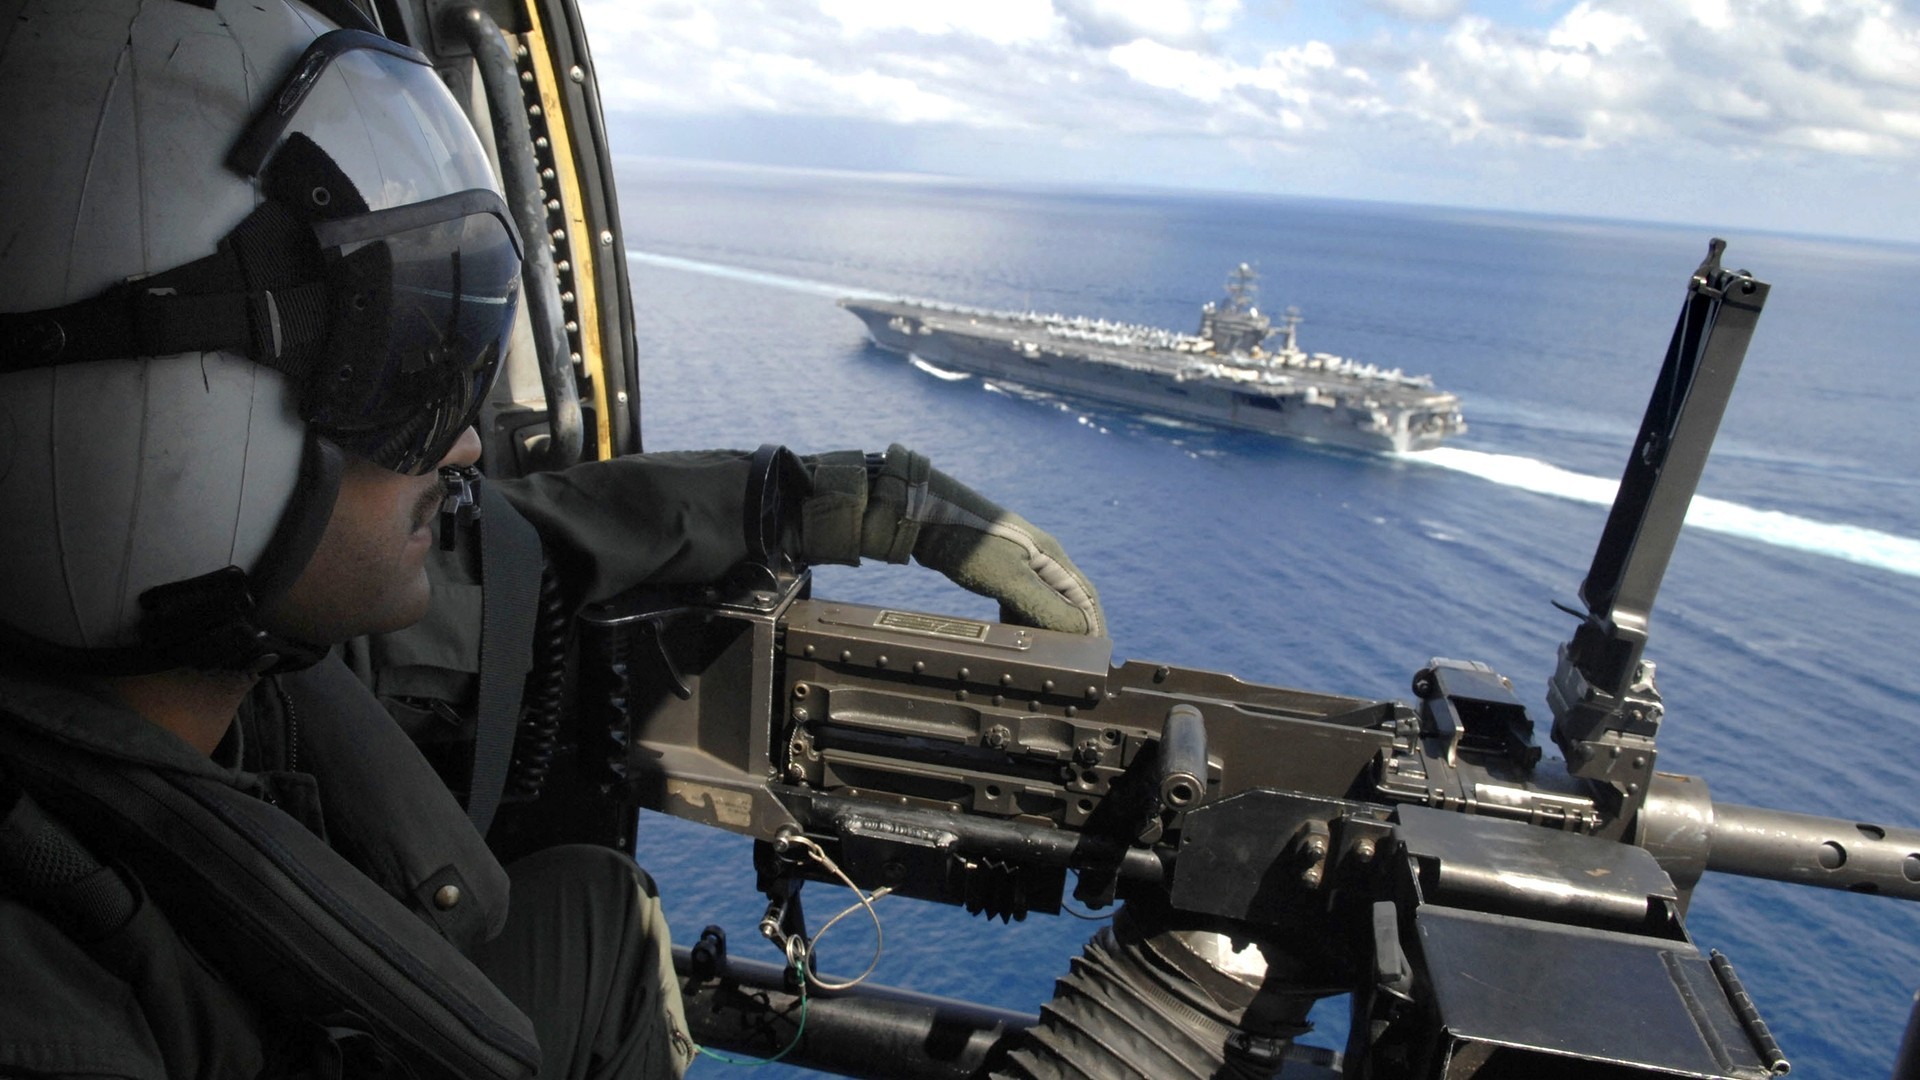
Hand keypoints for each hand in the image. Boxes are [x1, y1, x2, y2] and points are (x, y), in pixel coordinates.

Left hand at [802, 445, 1104, 635]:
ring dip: (1041, 628)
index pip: (1085, 599)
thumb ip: (1043, 605)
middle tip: (1061, 664)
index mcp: (1052, 559)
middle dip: (1067, 633)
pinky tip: (1008, 633)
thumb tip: (1077, 632)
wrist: (924, 516)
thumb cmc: (969, 542)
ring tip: (1035, 655)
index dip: (1093, 630)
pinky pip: (1018, 599)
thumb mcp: (1008, 578)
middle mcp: (1041, 559)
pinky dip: (1019, 619)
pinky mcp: (997, 568)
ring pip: (1040, 602)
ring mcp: (1019, 563)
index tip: (1093, 659)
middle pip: (1066, 603)